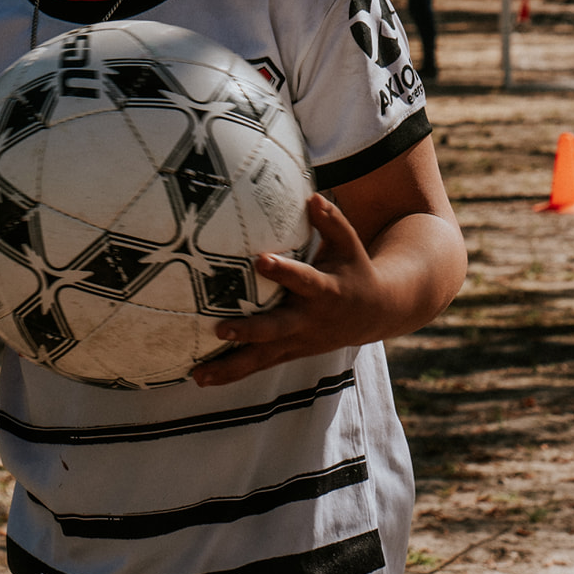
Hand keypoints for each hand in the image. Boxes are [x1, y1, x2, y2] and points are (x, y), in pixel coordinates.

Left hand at [191, 193, 395, 387]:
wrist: (375, 313)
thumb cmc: (353, 268)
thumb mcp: (348, 243)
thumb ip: (331, 221)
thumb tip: (311, 196)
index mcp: (326, 291)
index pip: (304, 280)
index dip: (284, 272)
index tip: (261, 260)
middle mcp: (309, 321)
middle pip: (276, 329)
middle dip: (250, 331)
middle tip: (220, 329)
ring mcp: (298, 341)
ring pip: (262, 358)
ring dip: (230, 367)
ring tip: (198, 374)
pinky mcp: (288, 353)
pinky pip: (258, 366)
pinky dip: (231, 374)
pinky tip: (200, 378)